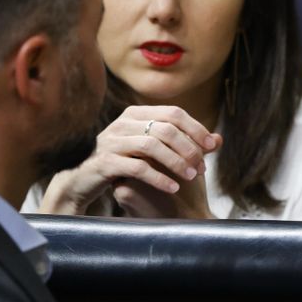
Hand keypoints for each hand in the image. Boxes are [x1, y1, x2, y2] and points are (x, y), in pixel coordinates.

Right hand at [38, 105, 220, 217]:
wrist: (82, 181)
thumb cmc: (123, 165)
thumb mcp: (153, 152)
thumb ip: (184, 145)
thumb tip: (218, 140)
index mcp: (136, 114)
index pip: (174, 113)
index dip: (196, 128)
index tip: (212, 147)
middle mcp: (122, 123)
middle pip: (165, 128)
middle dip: (188, 148)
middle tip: (202, 167)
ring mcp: (111, 141)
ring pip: (152, 146)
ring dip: (176, 162)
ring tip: (192, 177)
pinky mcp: (104, 162)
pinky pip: (137, 167)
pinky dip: (158, 178)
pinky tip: (173, 188)